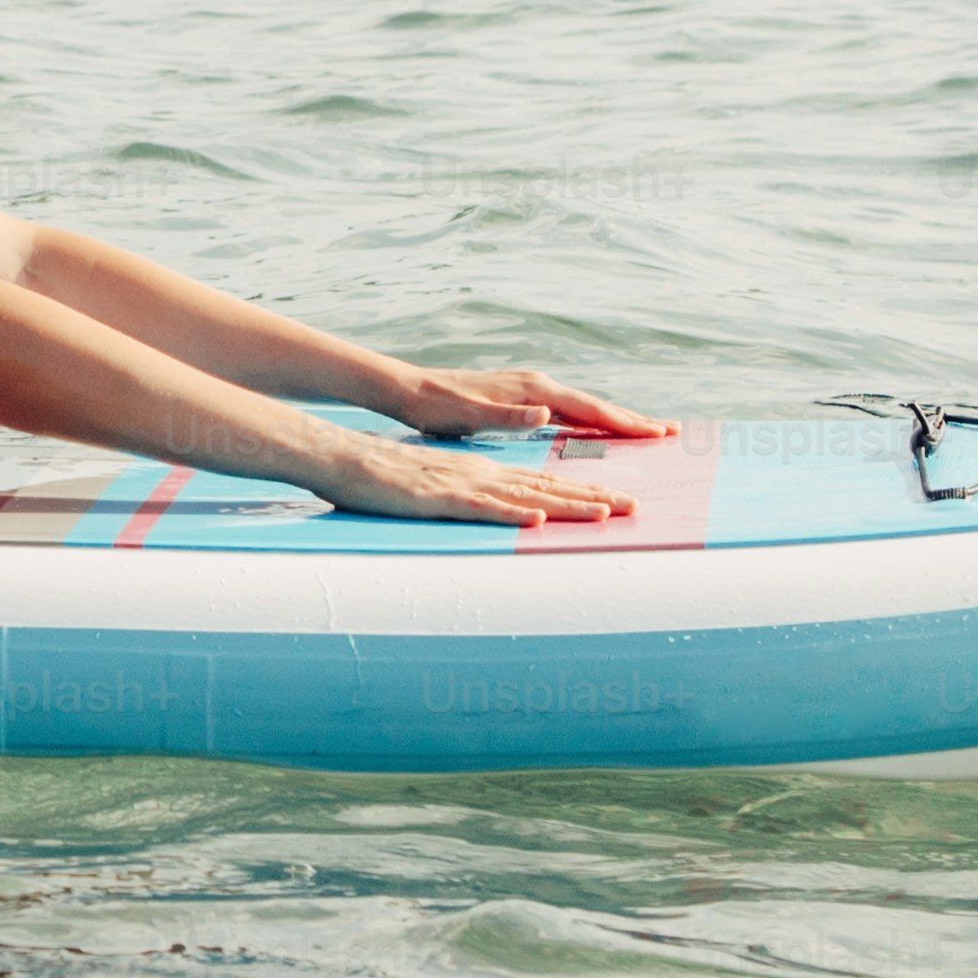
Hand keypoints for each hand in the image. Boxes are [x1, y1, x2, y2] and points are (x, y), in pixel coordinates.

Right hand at [315, 431, 635, 525]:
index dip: (581, 491)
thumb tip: (492, 516)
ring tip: (606, 513)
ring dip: (567, 505)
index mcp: (481, 472)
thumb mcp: (432, 489)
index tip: (617, 500)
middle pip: (546, 486)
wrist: (343, 456)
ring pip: (524, 496)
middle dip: (593, 497)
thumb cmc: (381, 478)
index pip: (541, 482)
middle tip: (635, 507)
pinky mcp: (438, 497)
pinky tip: (535, 521)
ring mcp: (461, 484)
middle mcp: (480, 474)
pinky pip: (480, 507)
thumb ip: (463, 499)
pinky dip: (510, 513)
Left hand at [378, 363, 677, 442]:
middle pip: (596, 404)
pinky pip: (567, 409)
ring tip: (646, 430)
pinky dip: (590, 418)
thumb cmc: (439, 407)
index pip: (590, 408)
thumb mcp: (470, 415)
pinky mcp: (522, 397)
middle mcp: (538, 386)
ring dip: (616, 418)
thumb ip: (509, 417)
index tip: (658, 433)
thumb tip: (547, 414)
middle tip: (672, 431)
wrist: (412, 390)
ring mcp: (531, 389)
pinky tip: (596, 427)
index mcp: (534, 392)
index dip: (625, 422)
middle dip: (634, 419)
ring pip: (584, 406)